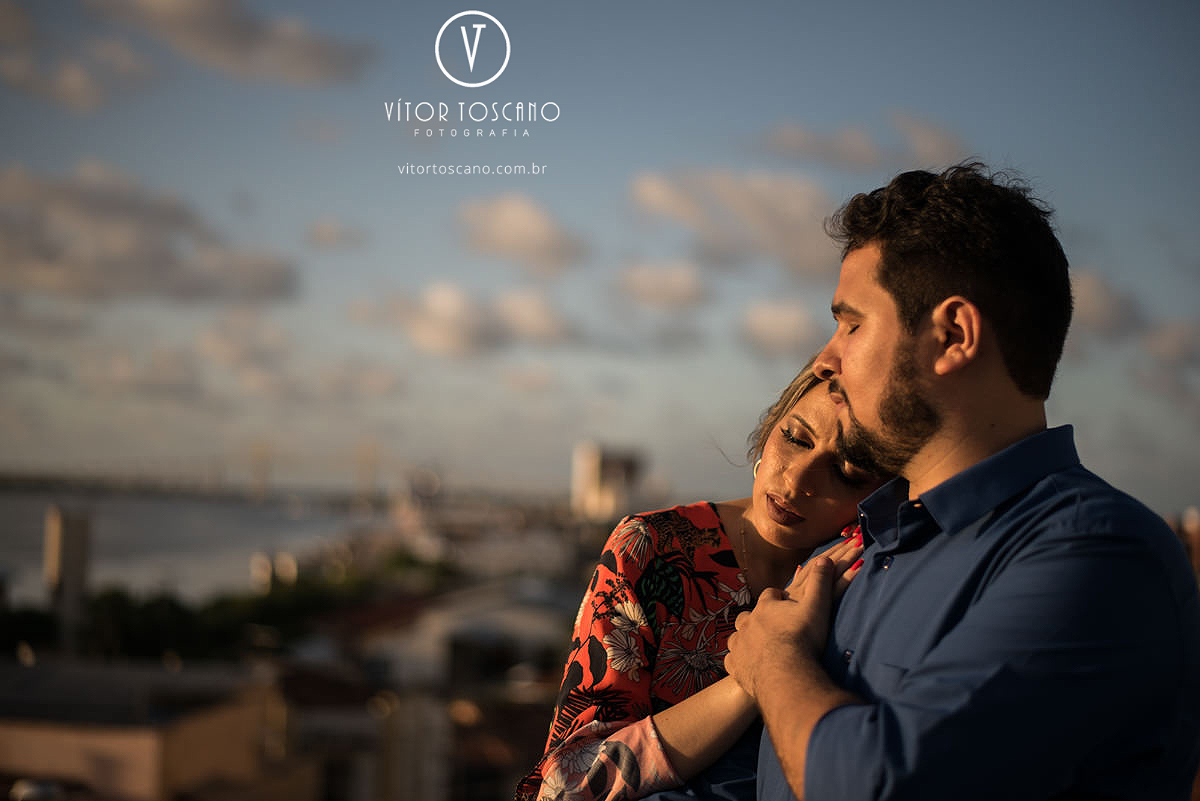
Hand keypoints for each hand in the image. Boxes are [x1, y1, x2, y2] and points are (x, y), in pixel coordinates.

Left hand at [725, 535, 862, 700]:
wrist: (788, 674)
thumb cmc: (804, 638)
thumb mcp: (817, 606)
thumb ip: (820, 581)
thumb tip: (823, 558)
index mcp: (766, 606)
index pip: (770, 595)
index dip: (778, 599)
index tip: (786, 603)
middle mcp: (748, 622)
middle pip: (749, 615)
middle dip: (758, 618)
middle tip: (772, 627)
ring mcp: (739, 644)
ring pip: (737, 636)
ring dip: (746, 639)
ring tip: (758, 646)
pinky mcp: (736, 666)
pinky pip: (732, 661)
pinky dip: (739, 662)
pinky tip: (746, 666)